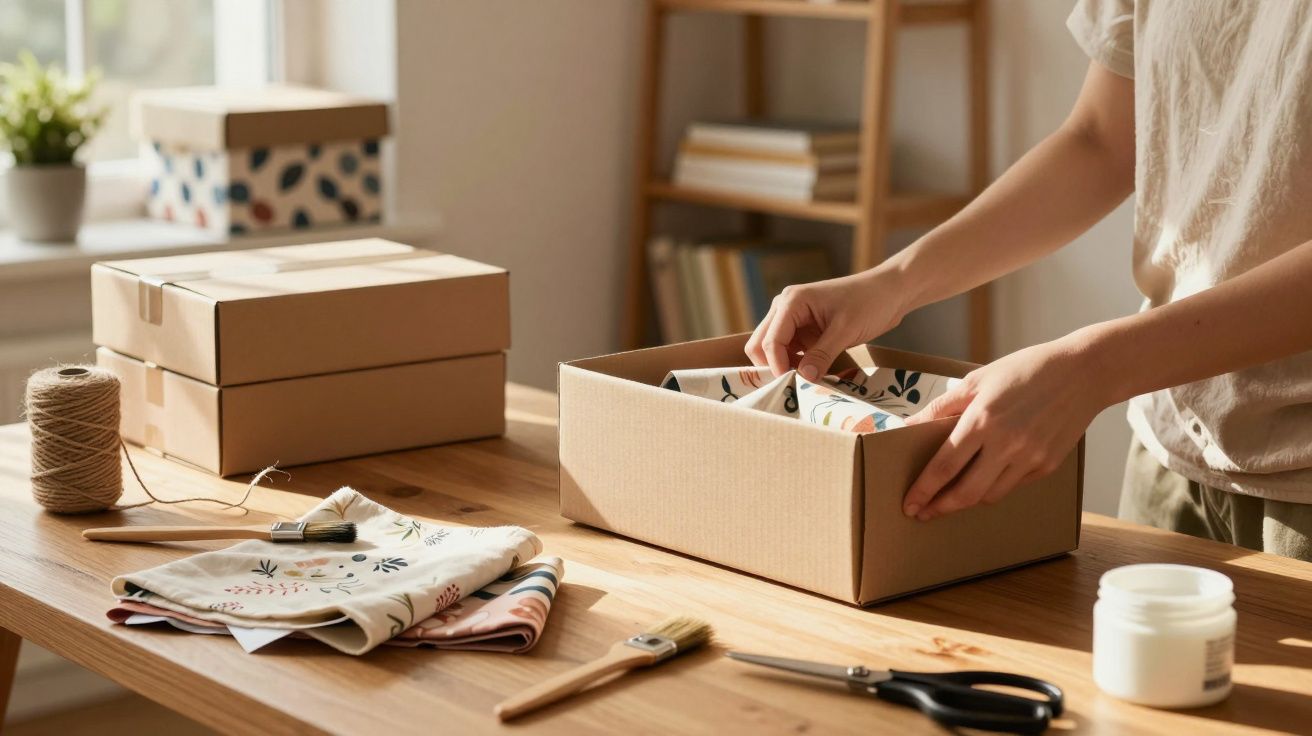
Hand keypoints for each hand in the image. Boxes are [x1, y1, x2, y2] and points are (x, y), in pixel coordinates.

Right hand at [745, 269, 909, 379]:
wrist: (890, 291)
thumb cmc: (869, 302)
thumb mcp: (846, 330)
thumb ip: (822, 354)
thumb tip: (803, 379)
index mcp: (792, 302)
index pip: (770, 340)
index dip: (776, 366)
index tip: (791, 385)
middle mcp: (785, 308)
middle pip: (760, 344)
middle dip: (772, 366)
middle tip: (792, 385)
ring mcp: (793, 320)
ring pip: (772, 350)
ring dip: (784, 367)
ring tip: (805, 382)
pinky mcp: (804, 331)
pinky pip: (789, 352)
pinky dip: (795, 365)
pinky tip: (812, 374)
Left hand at [900, 334, 1107, 520]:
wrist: (1083, 372)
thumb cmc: (1026, 370)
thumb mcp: (977, 380)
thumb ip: (941, 407)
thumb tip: (909, 426)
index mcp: (982, 420)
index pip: (944, 467)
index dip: (923, 490)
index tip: (909, 504)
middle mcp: (1006, 444)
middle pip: (965, 493)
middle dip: (939, 507)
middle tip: (923, 512)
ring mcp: (1030, 458)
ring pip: (989, 495)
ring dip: (966, 500)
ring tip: (951, 496)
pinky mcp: (1048, 465)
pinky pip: (1013, 486)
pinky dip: (995, 485)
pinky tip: (985, 477)